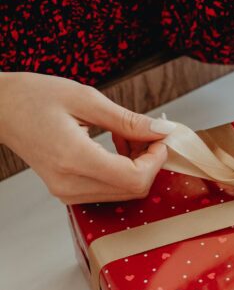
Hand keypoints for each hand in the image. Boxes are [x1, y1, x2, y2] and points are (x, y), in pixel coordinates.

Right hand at [0, 72, 175, 203]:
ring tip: (124, 135)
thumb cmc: (36, 97)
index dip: (155, 161)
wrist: (2, 109)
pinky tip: (114, 146)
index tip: (159, 139)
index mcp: (73, 158)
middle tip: (145, 134)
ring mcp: (67, 192)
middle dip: (149, 163)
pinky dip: (121, 171)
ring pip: (123, 192)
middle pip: (133, 190)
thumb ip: (127, 120)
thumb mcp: (86, 98)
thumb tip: (161, 131)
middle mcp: (70, 183)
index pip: (134, 178)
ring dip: (136, 167)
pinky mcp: (67, 193)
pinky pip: (108, 190)